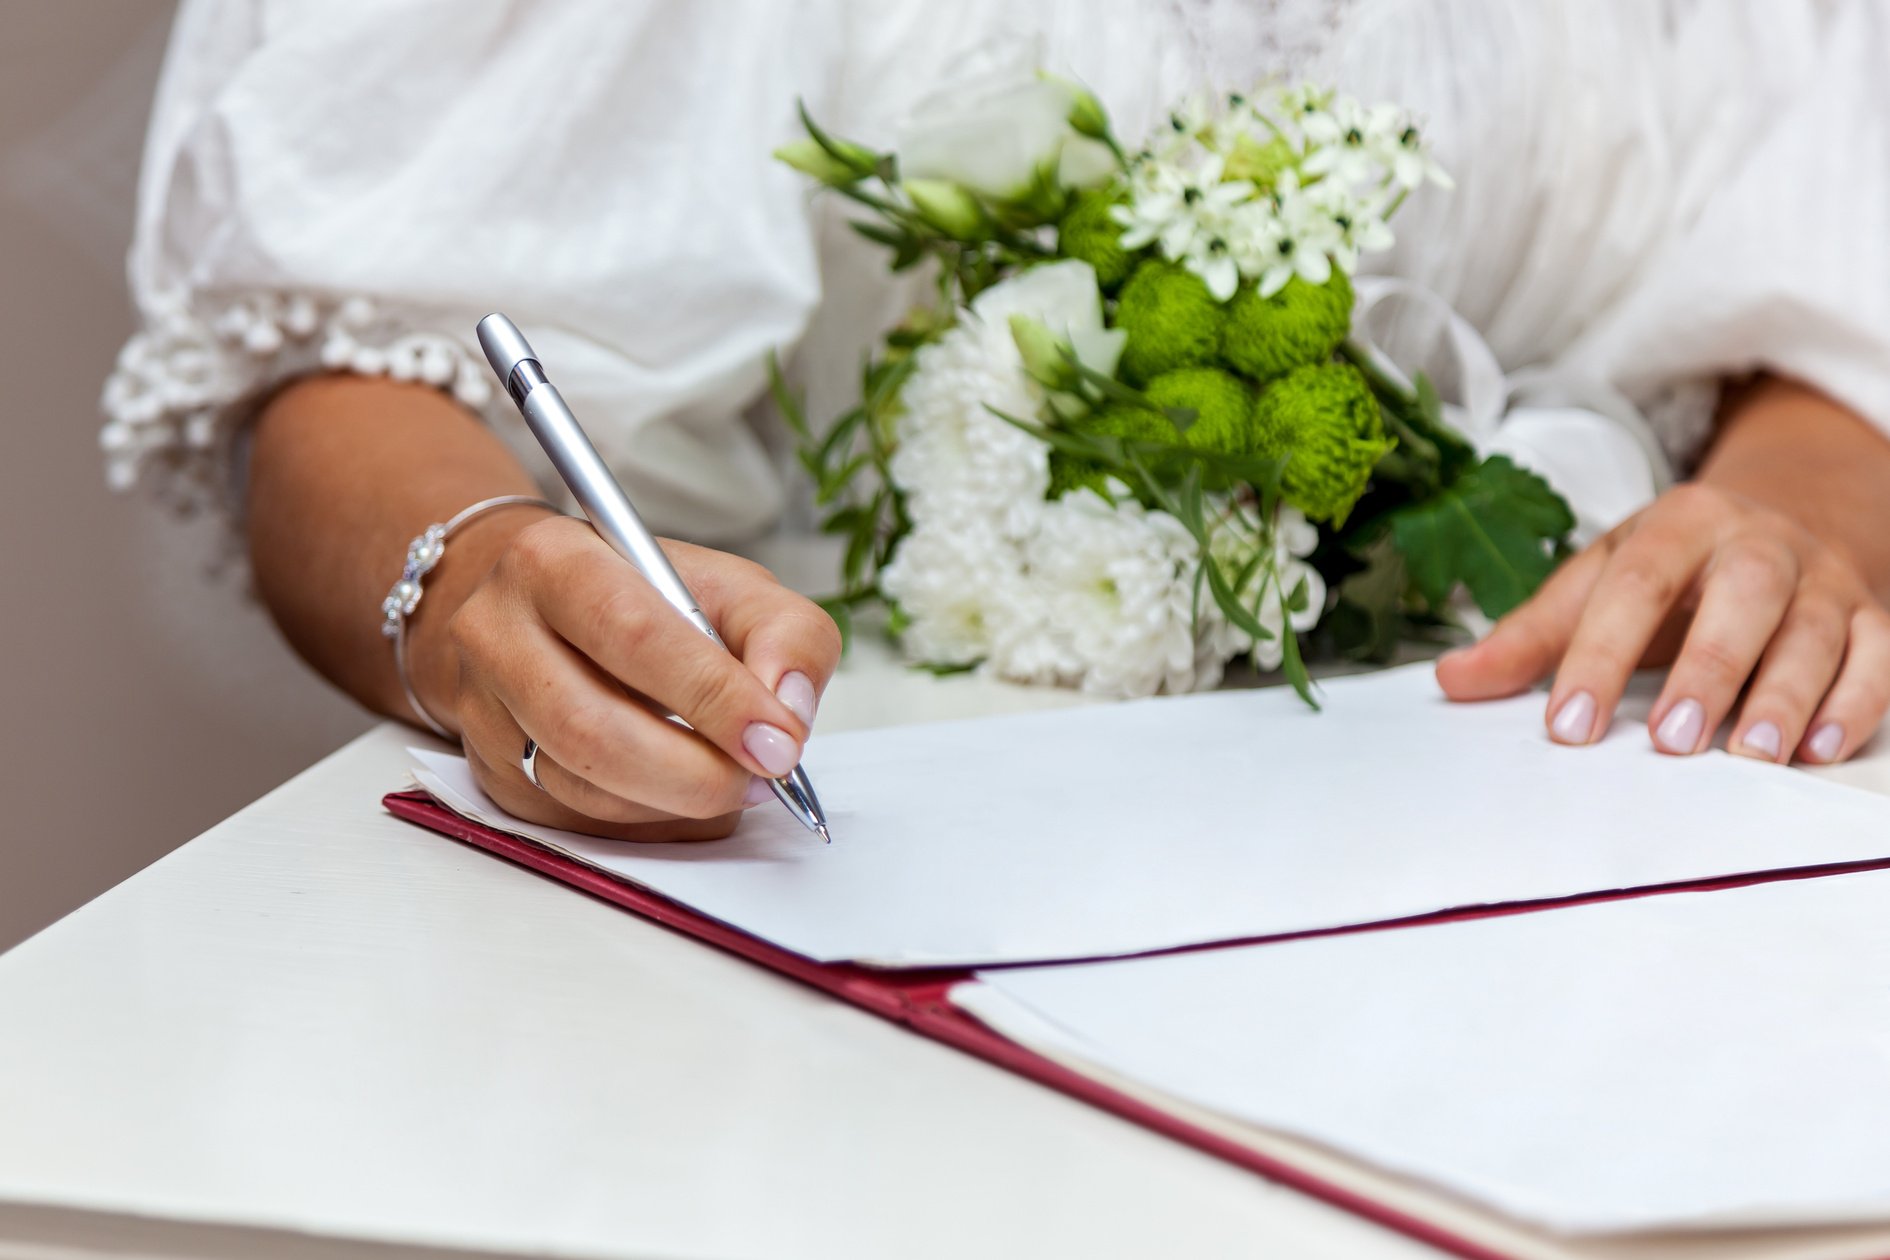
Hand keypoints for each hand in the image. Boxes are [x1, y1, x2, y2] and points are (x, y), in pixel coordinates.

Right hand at [438, 516, 841, 839]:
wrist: (552, 613)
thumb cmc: (648, 599)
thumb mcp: (731, 587)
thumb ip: (784, 636)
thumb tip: (788, 713)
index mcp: (554, 561)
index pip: (634, 636)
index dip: (714, 697)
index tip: (777, 741)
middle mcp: (498, 634)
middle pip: (593, 729)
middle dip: (695, 773)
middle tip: (761, 781)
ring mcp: (483, 711)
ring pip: (584, 788)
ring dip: (677, 805)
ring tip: (733, 782)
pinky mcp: (490, 774)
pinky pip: (579, 822)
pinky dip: (651, 821)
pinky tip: (683, 793)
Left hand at [1436, 483, 1889, 762]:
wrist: (1789, 515)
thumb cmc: (1673, 567)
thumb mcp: (1599, 580)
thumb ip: (1532, 634)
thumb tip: (1451, 679)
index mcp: (1679, 523)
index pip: (1633, 585)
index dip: (1597, 656)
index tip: (1568, 726)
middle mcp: (1758, 543)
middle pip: (1742, 597)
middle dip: (1708, 670)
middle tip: (1672, 744)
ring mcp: (1822, 579)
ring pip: (1815, 632)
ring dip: (1786, 697)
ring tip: (1751, 757)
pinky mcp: (1872, 616)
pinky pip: (1878, 656)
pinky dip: (1853, 703)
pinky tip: (1817, 750)